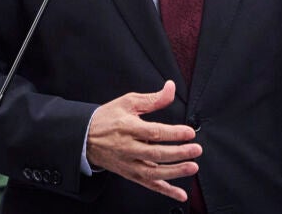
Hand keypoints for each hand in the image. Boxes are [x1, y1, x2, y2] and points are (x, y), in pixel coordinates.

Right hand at [86, 80, 200, 201]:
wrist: (85, 138)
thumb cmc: (107, 118)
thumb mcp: (128, 102)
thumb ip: (153, 98)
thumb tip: (171, 88)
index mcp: (128, 128)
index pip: (154, 133)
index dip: (173, 134)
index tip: (189, 133)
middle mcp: (128, 148)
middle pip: (156, 154)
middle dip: (178, 153)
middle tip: (196, 149)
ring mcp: (128, 164)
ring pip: (153, 173)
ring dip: (175, 172)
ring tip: (192, 167)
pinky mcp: (130, 174)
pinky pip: (149, 185)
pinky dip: (166, 191)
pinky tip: (180, 194)